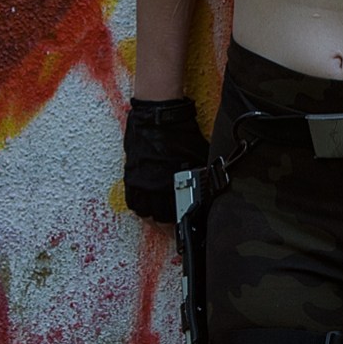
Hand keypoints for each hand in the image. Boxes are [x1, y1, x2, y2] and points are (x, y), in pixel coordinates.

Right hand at [122, 97, 205, 222]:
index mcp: (172, 185)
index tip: (186, 226)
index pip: (176, 216)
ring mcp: (139, 182)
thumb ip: (203, 176)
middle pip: (158, 218)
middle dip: (167, 225)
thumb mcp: (200, 159)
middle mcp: (153, 188)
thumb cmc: (181, 134)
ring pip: (142, 211)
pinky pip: (132, 199)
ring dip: (151, 217)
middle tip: (173, 226)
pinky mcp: (130, 174)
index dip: (182, 224)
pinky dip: (139, 205)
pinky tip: (146, 205)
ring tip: (159, 219)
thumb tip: (212, 186)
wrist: (159, 117)